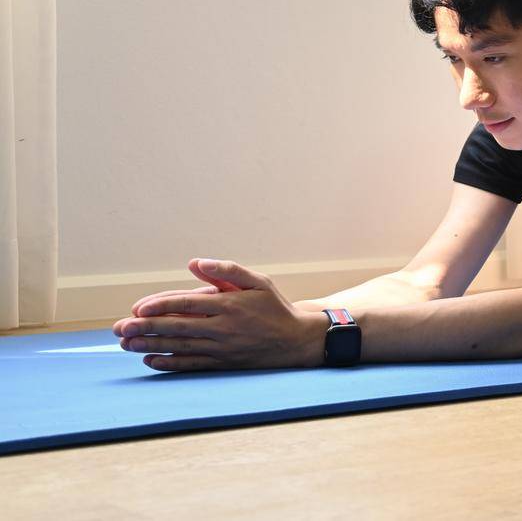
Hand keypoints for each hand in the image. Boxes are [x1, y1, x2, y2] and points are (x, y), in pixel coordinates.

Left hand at [111, 258, 326, 371]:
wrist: (296, 341)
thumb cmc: (274, 307)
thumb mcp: (258, 281)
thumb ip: (227, 270)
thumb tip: (195, 263)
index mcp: (230, 304)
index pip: (188, 304)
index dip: (161, 305)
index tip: (138, 308)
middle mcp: (223, 328)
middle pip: (177, 328)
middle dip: (146, 327)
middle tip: (119, 328)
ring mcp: (221, 348)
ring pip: (179, 347)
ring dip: (150, 345)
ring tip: (125, 343)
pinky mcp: (222, 363)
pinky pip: (190, 365)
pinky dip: (168, 363)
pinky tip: (150, 359)